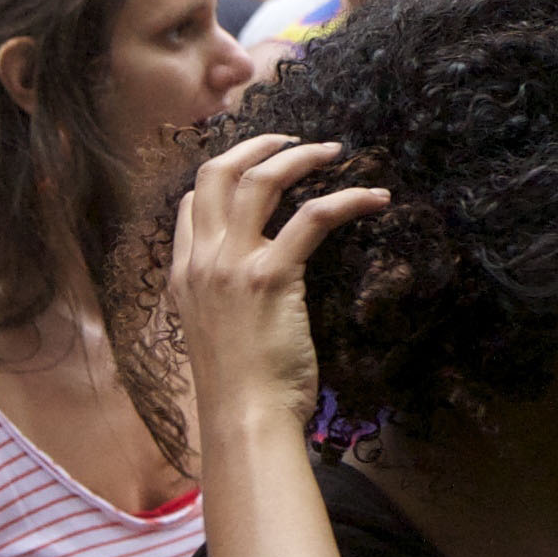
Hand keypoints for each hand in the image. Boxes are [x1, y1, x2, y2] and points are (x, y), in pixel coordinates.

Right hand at [170, 135, 388, 430]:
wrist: (243, 417)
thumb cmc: (240, 385)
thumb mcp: (215, 332)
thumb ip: (221, 297)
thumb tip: (246, 280)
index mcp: (183, 274)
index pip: (191, 203)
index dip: (224, 174)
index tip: (259, 164)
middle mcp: (200, 261)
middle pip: (215, 174)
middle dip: (256, 145)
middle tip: (295, 139)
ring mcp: (231, 266)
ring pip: (259, 181)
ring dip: (300, 157)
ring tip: (334, 151)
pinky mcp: (271, 277)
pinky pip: (312, 217)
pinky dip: (347, 199)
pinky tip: (374, 197)